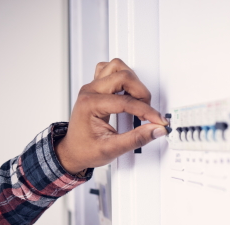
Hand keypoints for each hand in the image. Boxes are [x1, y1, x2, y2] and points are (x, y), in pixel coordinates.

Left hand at [55, 58, 167, 173]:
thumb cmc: (85, 150)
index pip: (125, 101)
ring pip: (117, 67)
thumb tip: (155, 130)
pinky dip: (123, 77)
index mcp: (90, 104)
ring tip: (138, 100)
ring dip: (133, 81)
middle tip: (147, 112)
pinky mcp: (96, 88)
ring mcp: (92, 87)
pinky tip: (127, 91)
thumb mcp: (112, 149)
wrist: (72, 152)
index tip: (157, 121)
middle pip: (123, 76)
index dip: (146, 111)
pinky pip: (110, 69)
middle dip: (141, 93)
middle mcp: (90, 91)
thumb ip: (136, 139)